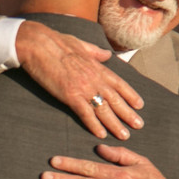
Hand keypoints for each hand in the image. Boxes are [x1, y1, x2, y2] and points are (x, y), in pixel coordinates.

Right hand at [15, 21, 143, 139]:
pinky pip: (85, 113)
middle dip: (128, 114)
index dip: (131, 95)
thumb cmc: (57, 42)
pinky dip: (94, 125)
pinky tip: (101, 135)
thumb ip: (95, 52)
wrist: (39, 45)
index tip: (139, 105)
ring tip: (124, 136)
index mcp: (97, 66)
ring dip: (115, 124)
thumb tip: (106, 54)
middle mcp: (94, 79)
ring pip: (104, 109)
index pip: (119, 84)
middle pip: (116, 100)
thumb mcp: (81, 44)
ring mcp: (83, 88)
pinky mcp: (70, 95)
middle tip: (139, 126)